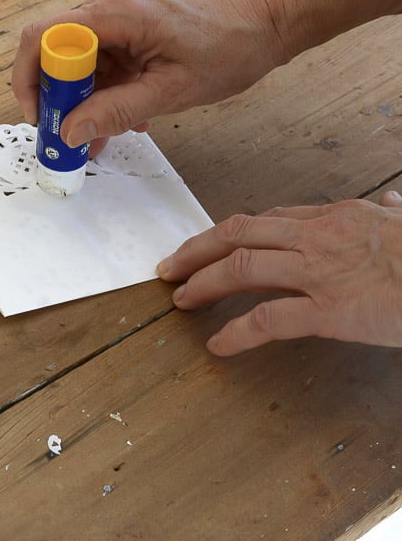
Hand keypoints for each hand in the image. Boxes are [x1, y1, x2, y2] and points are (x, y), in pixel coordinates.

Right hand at [11, 0, 287, 148]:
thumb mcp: (171, 91)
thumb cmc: (232, 46)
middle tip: (74, 137)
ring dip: (88, 96)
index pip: (42, 38)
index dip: (30, 81)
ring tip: (109, 131)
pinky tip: (128, 109)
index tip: (41, 118)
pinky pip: (103, 52)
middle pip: (57, 51)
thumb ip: (115, 111)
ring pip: (81, 56)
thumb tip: (70, 131)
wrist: (271, 17)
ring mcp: (119, 3)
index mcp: (116, 11)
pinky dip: (107, 83)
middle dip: (62, 98)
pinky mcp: (130, 13)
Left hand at [157, 191, 401, 355]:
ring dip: (202, 282)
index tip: (208, 247)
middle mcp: (319, 237)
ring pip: (242, 267)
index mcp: (337, 217)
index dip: (229, 235)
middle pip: (238, 233)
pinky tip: (218, 345)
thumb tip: (392, 202)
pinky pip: (269, 319)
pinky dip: (236, 333)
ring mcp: (322, 272)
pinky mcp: (332, 311)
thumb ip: (393, 213)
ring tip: (180, 299)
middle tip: (168, 268)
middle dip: (196, 250)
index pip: (267, 220)